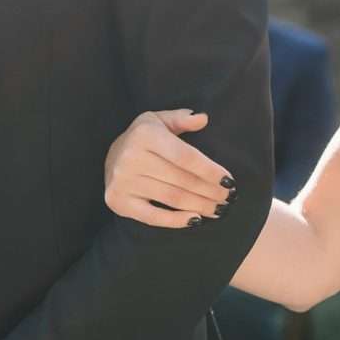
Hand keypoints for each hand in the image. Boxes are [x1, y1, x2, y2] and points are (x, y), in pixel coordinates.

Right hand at [103, 110, 233, 228]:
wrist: (110, 157)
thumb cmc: (143, 139)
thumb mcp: (159, 121)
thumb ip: (181, 120)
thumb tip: (203, 118)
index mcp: (145, 135)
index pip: (185, 157)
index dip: (210, 170)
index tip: (229, 181)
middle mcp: (132, 157)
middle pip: (181, 179)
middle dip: (210, 191)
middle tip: (228, 198)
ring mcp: (123, 181)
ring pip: (172, 198)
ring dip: (200, 206)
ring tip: (218, 209)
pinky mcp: (119, 201)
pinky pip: (153, 217)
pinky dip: (176, 220)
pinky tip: (195, 220)